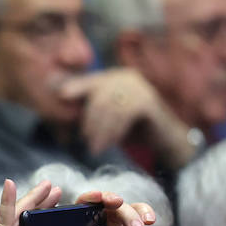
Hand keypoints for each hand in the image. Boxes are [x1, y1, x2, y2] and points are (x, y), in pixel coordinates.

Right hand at [0, 179, 59, 225]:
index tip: (46, 209)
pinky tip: (11, 184)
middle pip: (16, 221)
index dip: (31, 221)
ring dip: (32, 200)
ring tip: (50, 187)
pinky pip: (1, 222)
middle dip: (35, 204)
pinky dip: (7, 202)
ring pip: (13, 218)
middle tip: (54, 190)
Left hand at [58, 68, 196, 166]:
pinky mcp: (148, 101)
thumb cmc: (131, 130)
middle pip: (98, 95)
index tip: (61, 95)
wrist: (164, 140)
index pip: (90, 81)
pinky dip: (113, 131)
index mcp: (115, 77)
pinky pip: (123, 115)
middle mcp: (127, 77)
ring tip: (95, 147)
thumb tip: (61, 105)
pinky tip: (109, 144)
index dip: (76, 87)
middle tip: (85, 139)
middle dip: (89, 120)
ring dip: (100, 130)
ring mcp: (139, 87)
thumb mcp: (106, 118)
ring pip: (110, 107)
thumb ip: (88, 111)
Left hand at [72, 190, 156, 225]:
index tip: (91, 200)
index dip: (81, 204)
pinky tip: (150, 221)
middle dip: (105, 198)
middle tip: (114, 201)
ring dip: (129, 211)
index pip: (75, 215)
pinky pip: (139, 215)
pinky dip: (145, 213)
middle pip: (98, 205)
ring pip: (120, 208)